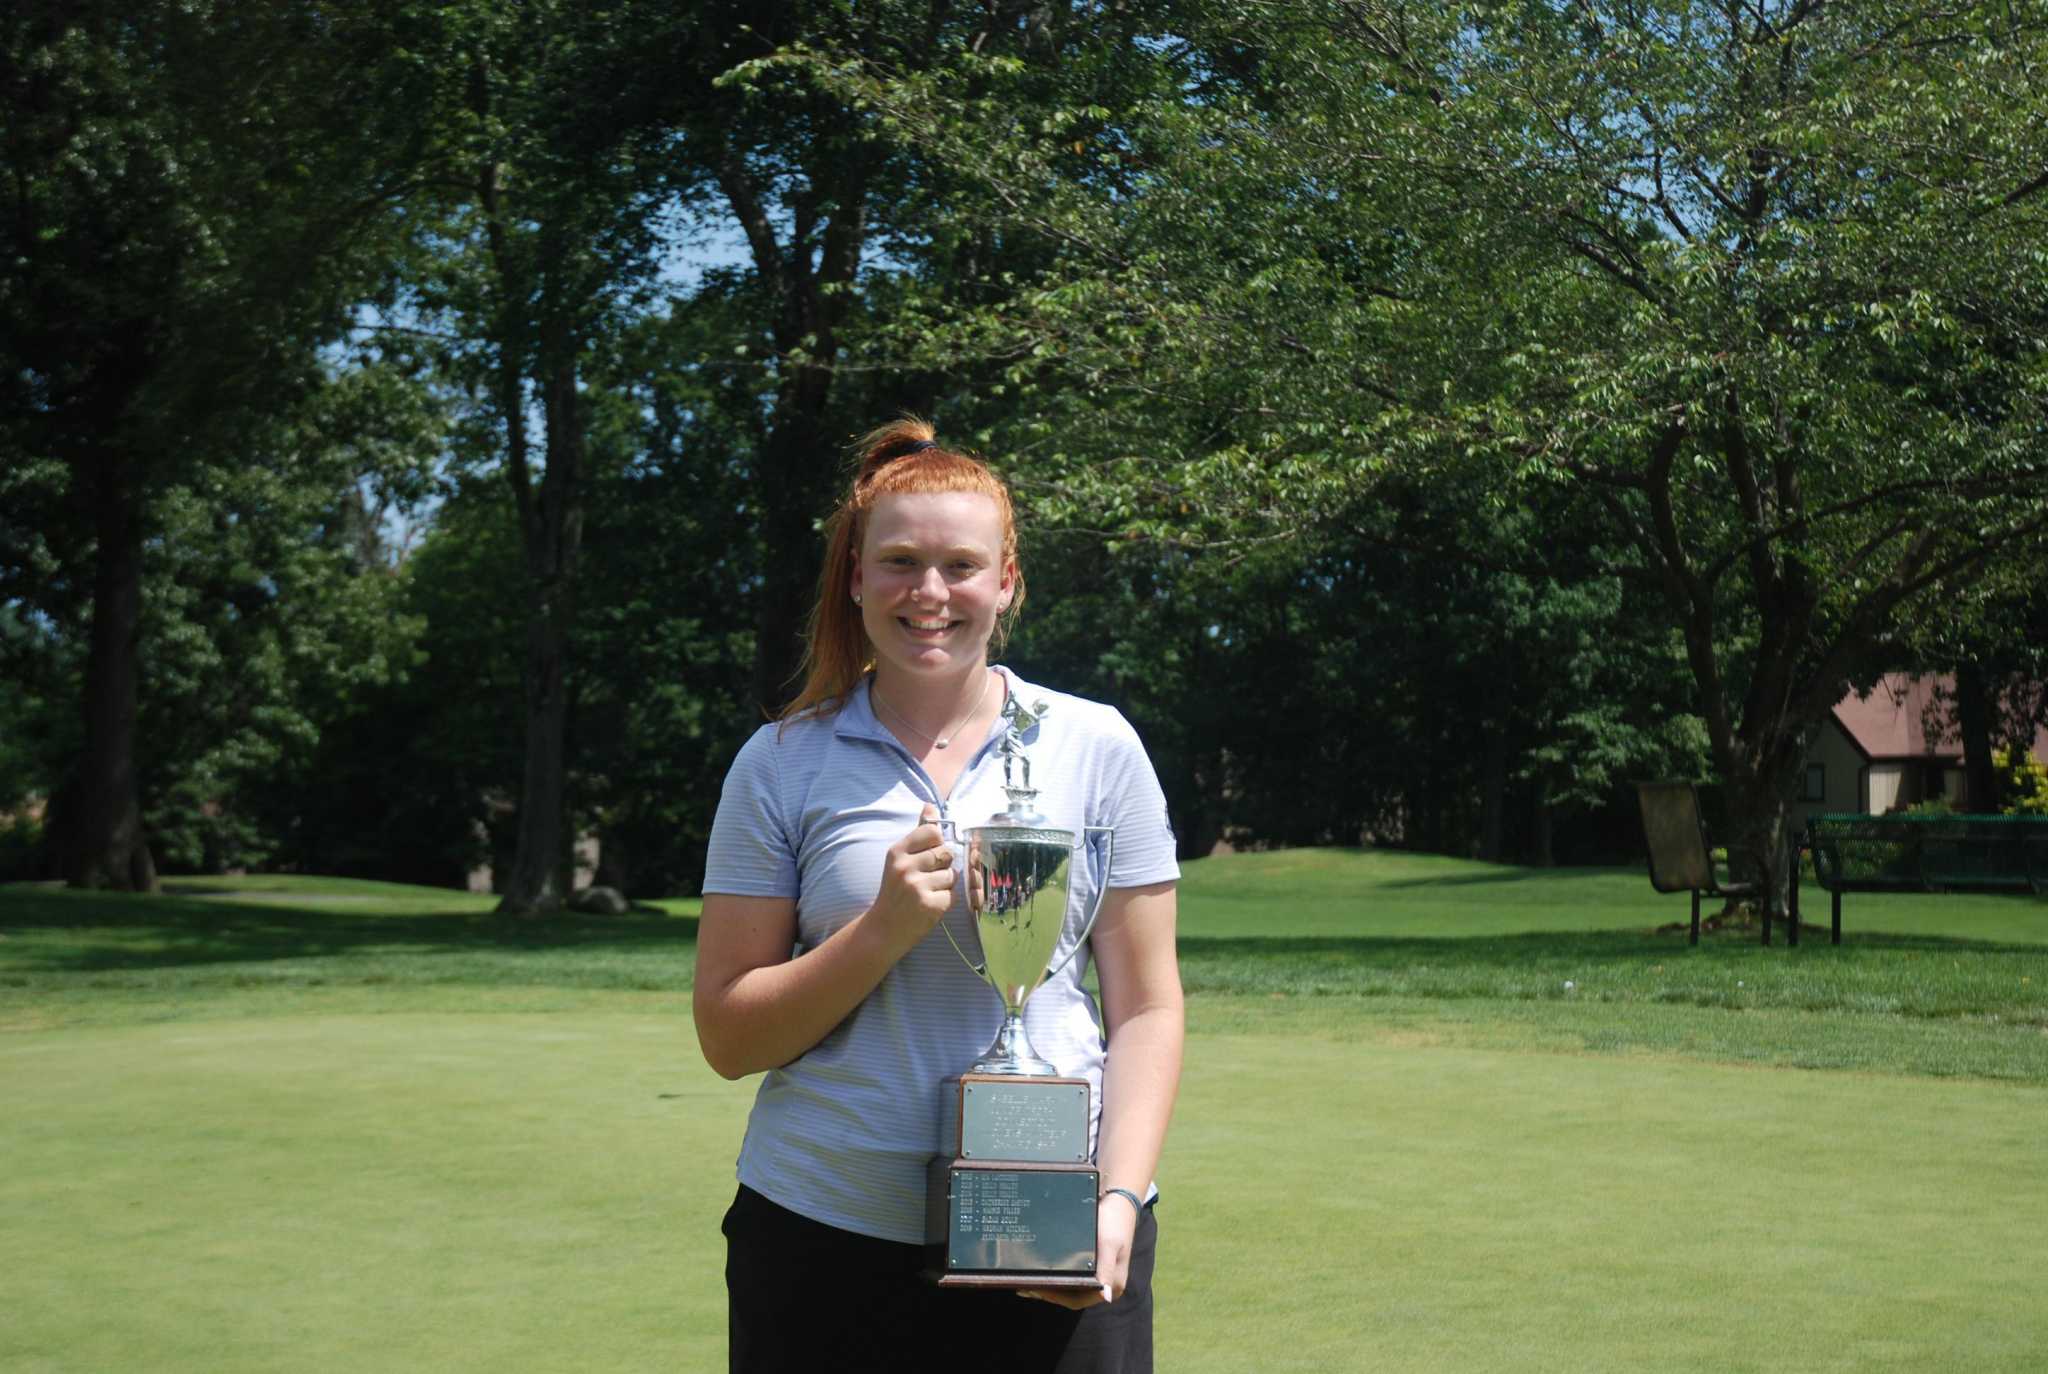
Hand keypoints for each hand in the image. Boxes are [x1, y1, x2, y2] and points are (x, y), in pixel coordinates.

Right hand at [871, 804, 955, 941]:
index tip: (928, 856)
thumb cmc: (895, 890)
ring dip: (945, 885)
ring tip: (927, 892)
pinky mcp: (930, 905)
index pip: (933, 832)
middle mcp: (905, 867)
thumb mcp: (899, 859)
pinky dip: (945, 901)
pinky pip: (953, 895)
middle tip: (927, 878)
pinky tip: (929, 904)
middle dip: (943, 866)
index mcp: (897, 851)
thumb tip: (930, 806)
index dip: (937, 844)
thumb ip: (918, 833)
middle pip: (946, 853)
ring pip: (952, 875)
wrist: (883, 928)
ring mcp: (917, 887)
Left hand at [1018, 1194, 1138, 1308]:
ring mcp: (1098, 1276)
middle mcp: (1105, 1285)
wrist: (1119, 1201)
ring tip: (1028, 1280)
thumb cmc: (1114, 1223)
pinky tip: (1043, 1270)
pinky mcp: (1091, 1266)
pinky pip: (1072, 1276)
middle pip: (1072, 1296)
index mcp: (1112, 1286)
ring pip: (1071, 1287)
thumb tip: (1105, 1297)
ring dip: (1051, 1285)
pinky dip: (1057, 1275)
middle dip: (1049, 1293)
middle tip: (1026, 1285)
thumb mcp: (1109, 1244)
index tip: (1037, 1288)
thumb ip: (1106, 1270)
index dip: (1056, 1297)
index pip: (1079, 1300)